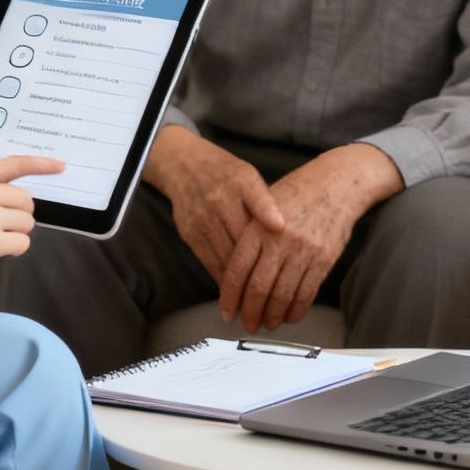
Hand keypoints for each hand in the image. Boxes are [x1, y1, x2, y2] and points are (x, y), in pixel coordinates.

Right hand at [143, 126, 284, 283]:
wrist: (185, 166)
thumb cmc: (226, 174)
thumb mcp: (249, 177)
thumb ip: (266, 201)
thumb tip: (282, 226)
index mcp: (240, 188)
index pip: (259, 225)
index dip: (272, 251)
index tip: (284, 274)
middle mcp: (218, 204)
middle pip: (242, 248)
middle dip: (258, 274)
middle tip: (274, 298)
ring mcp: (201, 221)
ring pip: (224, 259)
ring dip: (240, 283)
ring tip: (256, 303)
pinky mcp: (189, 233)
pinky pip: (209, 261)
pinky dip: (223, 277)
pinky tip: (237, 289)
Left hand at [221, 145, 396, 332]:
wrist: (337, 184)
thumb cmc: (298, 194)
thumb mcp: (264, 207)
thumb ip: (249, 237)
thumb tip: (234, 276)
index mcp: (258, 227)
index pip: (237, 270)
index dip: (230, 296)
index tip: (227, 311)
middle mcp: (279, 240)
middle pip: (258, 288)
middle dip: (250, 312)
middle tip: (246, 323)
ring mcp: (303, 251)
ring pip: (282, 295)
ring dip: (272, 316)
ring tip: (266, 323)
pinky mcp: (324, 260)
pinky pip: (306, 294)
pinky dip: (296, 310)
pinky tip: (289, 316)